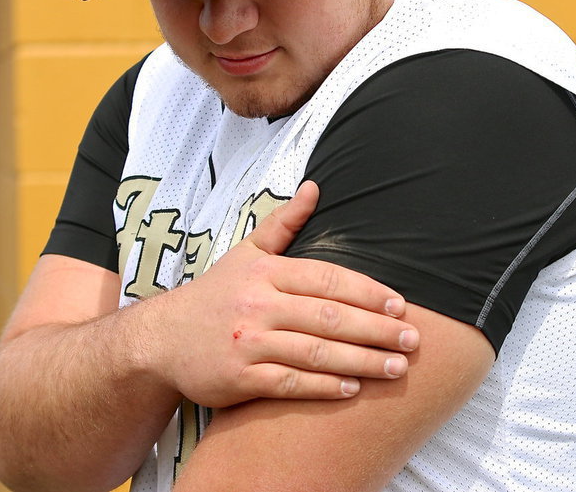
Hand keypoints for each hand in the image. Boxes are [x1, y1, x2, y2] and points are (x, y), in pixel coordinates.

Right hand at [153, 181, 419, 406]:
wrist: (162, 338)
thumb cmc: (215, 294)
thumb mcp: (246, 253)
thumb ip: (284, 223)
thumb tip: (315, 187)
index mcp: (266, 273)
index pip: (327, 278)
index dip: (368, 292)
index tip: (401, 305)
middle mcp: (258, 305)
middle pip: (329, 316)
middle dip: (376, 330)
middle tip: (413, 341)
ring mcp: (248, 342)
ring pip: (315, 352)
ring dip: (361, 361)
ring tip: (396, 368)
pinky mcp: (239, 377)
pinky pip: (289, 383)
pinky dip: (323, 386)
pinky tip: (353, 388)